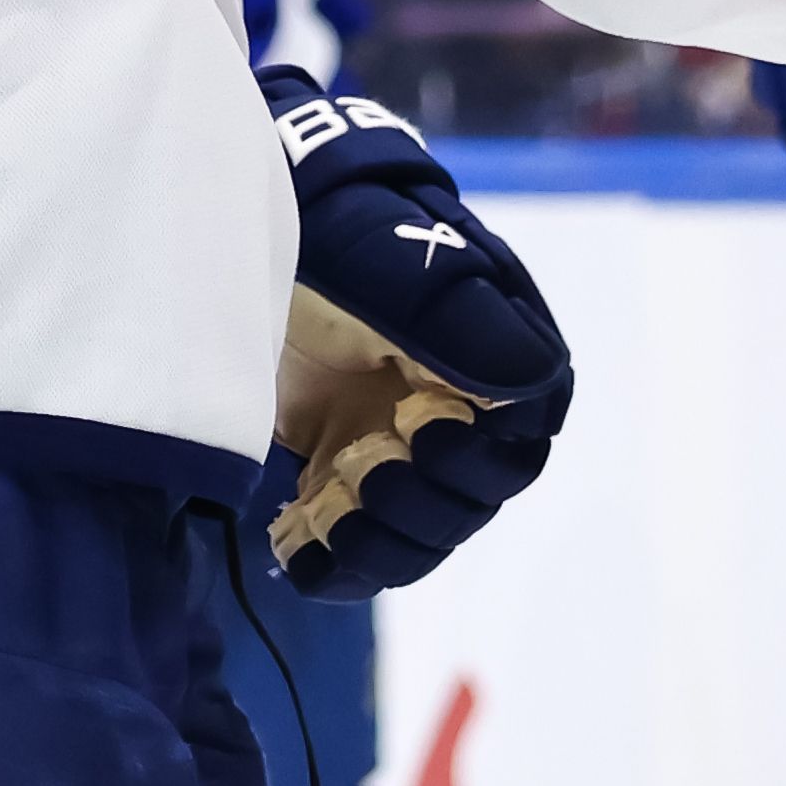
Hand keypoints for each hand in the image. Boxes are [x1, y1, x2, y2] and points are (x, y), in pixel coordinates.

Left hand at [255, 71, 569, 593]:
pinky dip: (329, 559)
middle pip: (469, 505)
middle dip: (414, 506)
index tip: (417, 430)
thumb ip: (452, 311)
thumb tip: (530, 380)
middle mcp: (465, 414)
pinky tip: (292, 539)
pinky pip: (359, 549)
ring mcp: (407, 449)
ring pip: (420, 538)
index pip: (517, 444)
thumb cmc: (333, 231)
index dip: (474, 457)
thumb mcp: (385, 257)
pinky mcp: (349, 470)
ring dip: (374, 544)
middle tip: (356, 469)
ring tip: (322, 511)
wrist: (256, 226)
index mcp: (499, 359)